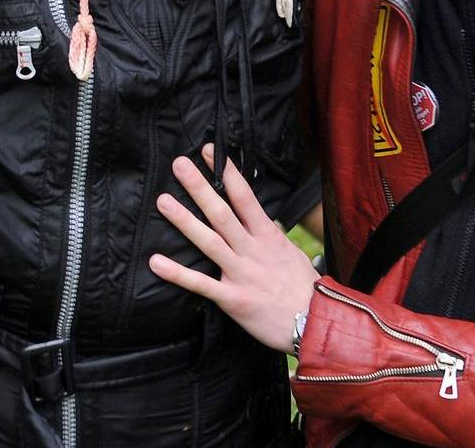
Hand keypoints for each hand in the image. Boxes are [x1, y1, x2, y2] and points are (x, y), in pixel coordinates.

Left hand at [149, 144, 320, 352]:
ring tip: (163, 201)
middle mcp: (253, 250)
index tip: (208, 151)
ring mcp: (242, 274)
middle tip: (179, 164)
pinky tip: (156, 262)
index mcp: (268, 237)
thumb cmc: (303, 289)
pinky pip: (201, 284)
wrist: (318, 324)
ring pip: (210, 242)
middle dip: (200, 188)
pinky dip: (178, 273)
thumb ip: (269, 236)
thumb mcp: (289, 253)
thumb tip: (256, 219)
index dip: (226, 173)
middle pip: (223, 213)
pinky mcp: (234, 299)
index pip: (245, 197)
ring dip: (185, 221)